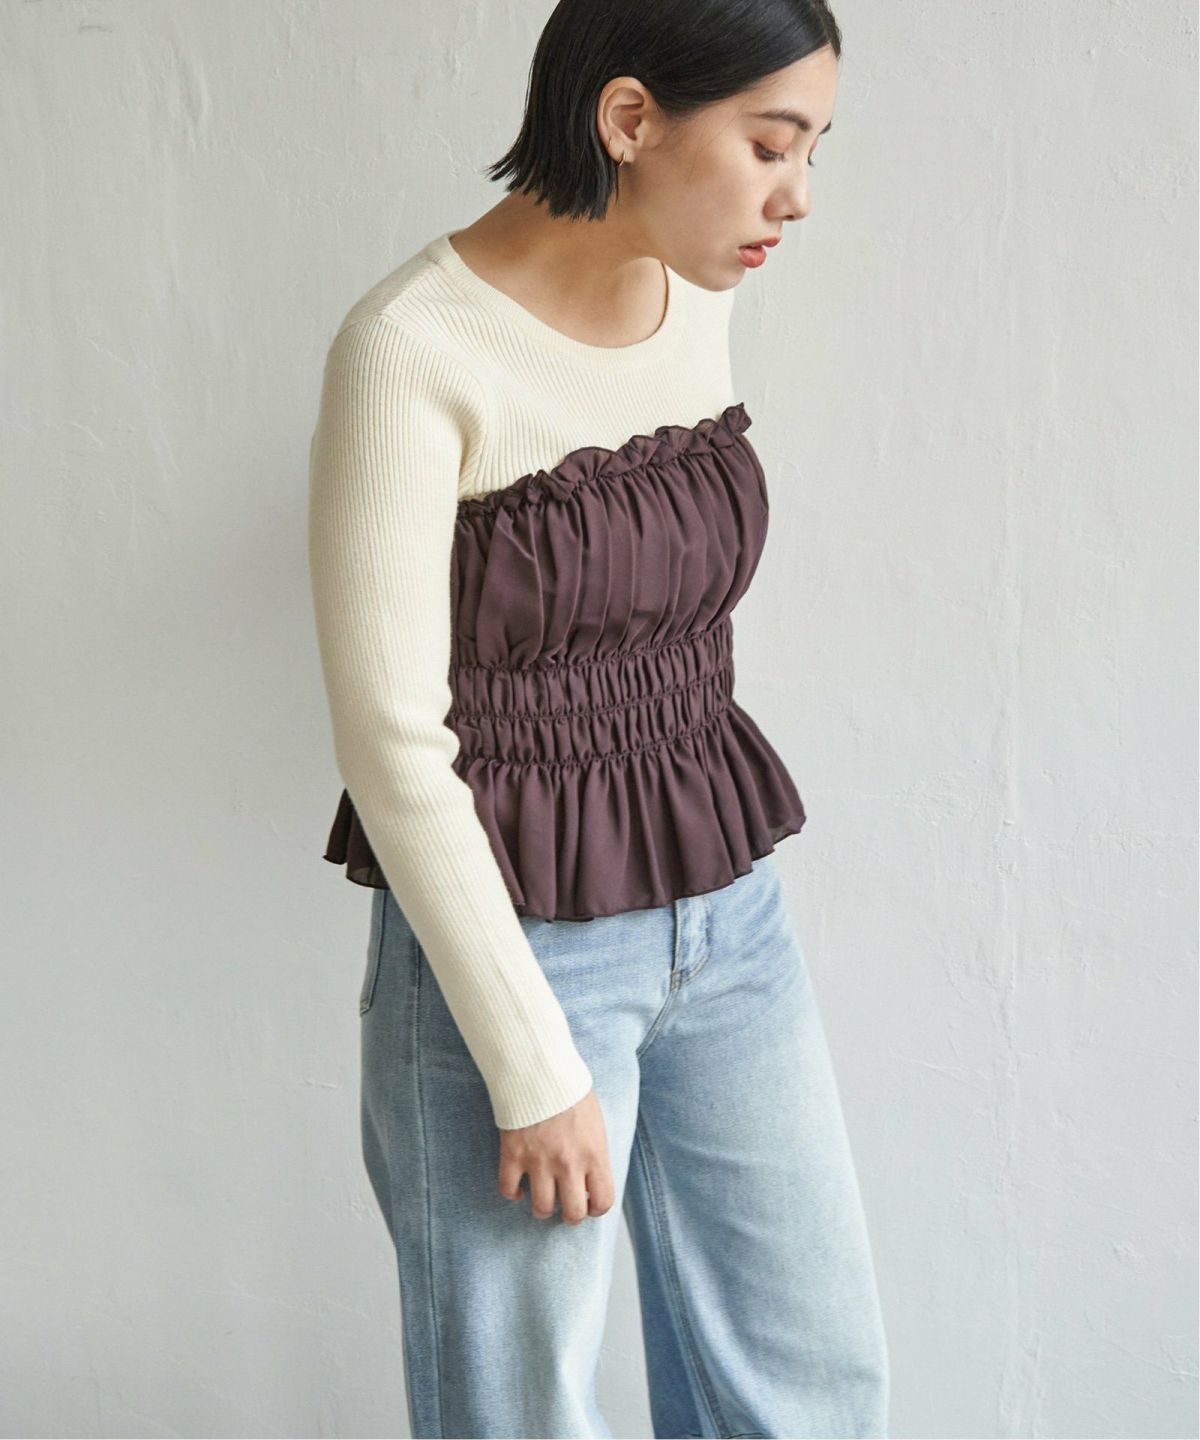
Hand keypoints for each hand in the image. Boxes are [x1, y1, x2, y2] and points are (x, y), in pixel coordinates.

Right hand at [497, 1087, 613, 1223]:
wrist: (539, 1070)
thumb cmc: (571, 1091)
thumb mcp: (596, 1121)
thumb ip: (595, 1151)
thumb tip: (593, 1175)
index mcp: (594, 1154)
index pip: (603, 1201)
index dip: (596, 1207)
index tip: (590, 1203)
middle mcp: (568, 1163)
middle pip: (573, 1213)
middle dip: (571, 1214)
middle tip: (566, 1205)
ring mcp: (538, 1161)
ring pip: (541, 1208)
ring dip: (543, 1207)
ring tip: (543, 1196)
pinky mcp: (513, 1154)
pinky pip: (508, 1189)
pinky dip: (513, 1193)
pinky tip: (518, 1186)